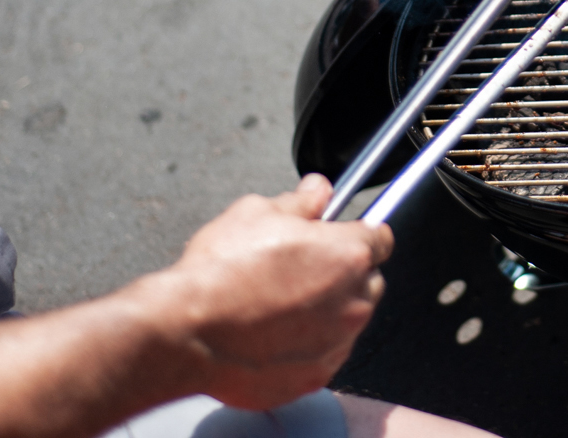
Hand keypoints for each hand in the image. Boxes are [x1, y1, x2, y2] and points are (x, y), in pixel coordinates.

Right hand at [142, 176, 394, 409]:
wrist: (187, 332)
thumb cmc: (220, 272)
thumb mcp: (255, 213)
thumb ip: (300, 202)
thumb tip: (318, 190)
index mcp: (347, 253)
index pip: (380, 237)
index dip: (359, 234)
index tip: (343, 236)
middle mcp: (353, 300)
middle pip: (368, 281)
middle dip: (344, 273)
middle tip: (301, 270)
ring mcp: (337, 343)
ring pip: (348, 320)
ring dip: (327, 311)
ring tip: (278, 304)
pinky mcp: (316, 376)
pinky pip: (324, 355)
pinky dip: (308, 346)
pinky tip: (272, 335)